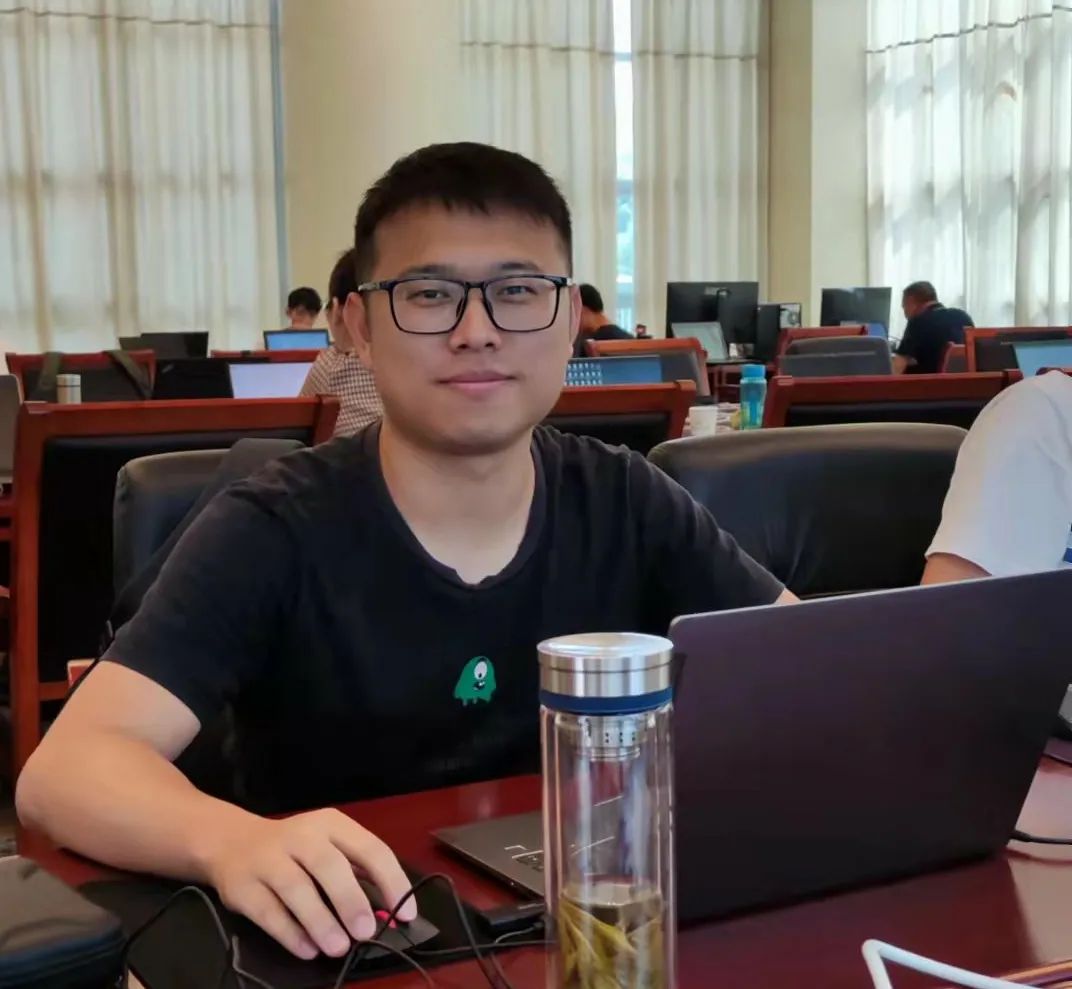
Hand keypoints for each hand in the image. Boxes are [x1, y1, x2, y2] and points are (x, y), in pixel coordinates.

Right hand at [201, 808, 415, 958]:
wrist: (232, 842)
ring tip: (339, 947)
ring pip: (296, 889)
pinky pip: (268, 911)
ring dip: (321, 921)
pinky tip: (308, 950)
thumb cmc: (294, 849)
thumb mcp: (328, 844)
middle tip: (366, 932)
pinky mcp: (242, 885)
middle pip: (329, 865)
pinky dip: (290, 933)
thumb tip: (388, 909)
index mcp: (331, 824)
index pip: (370, 848)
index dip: (391, 881)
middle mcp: (301, 836)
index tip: (405, 913)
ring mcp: (268, 859)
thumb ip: (357, 870)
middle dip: (350, 900)